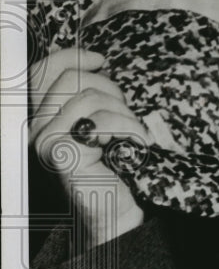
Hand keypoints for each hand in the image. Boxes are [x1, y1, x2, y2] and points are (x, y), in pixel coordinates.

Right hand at [29, 48, 147, 248]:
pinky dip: (127, 127)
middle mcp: (36, 128)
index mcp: (44, 117)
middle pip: (71, 79)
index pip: (44, 72)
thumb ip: (91, 94)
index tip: (100, 60)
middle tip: (125, 117)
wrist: (123, 211)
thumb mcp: (104, 121)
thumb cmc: (119, 166)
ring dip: (123, 113)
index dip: (72, 57)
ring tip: (130, 136)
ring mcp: (44, 141)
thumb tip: (97, 61)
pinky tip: (132, 145)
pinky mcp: (61, 154)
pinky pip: (99, 119)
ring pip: (89, 97)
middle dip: (110, 91)